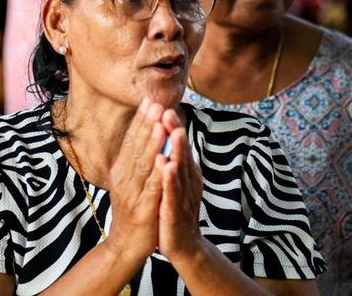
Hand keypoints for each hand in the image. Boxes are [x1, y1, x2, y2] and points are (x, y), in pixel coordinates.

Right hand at [104, 99, 168, 262]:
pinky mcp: (143, 209)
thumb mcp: (131, 179)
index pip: (131, 140)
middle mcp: (124, 178)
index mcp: (122, 169)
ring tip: (160, 126)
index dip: (141, 120)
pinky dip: (158, 175)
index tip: (150, 100)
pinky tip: (164, 162)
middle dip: (146, 125)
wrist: (126, 243)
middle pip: (136, 148)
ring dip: (152, 145)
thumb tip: (145, 130)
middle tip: (155, 105)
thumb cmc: (133, 207)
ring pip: (143, 166)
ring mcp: (132, 194)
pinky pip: (152, 189)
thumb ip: (137, 157)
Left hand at [157, 109, 203, 262]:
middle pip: (182, 153)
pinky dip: (170, 180)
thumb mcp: (175, 182)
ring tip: (176, 131)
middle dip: (175, 131)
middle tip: (169, 110)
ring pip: (181, 171)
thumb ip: (175, 159)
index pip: (178, 146)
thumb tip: (171, 134)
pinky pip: (172, 195)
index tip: (164, 105)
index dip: (172, 126)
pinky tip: (167, 167)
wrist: (184, 246)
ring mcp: (182, 197)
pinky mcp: (175, 213)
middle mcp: (187, 182)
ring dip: (179, 150)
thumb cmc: (176, 210)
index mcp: (185, 173)